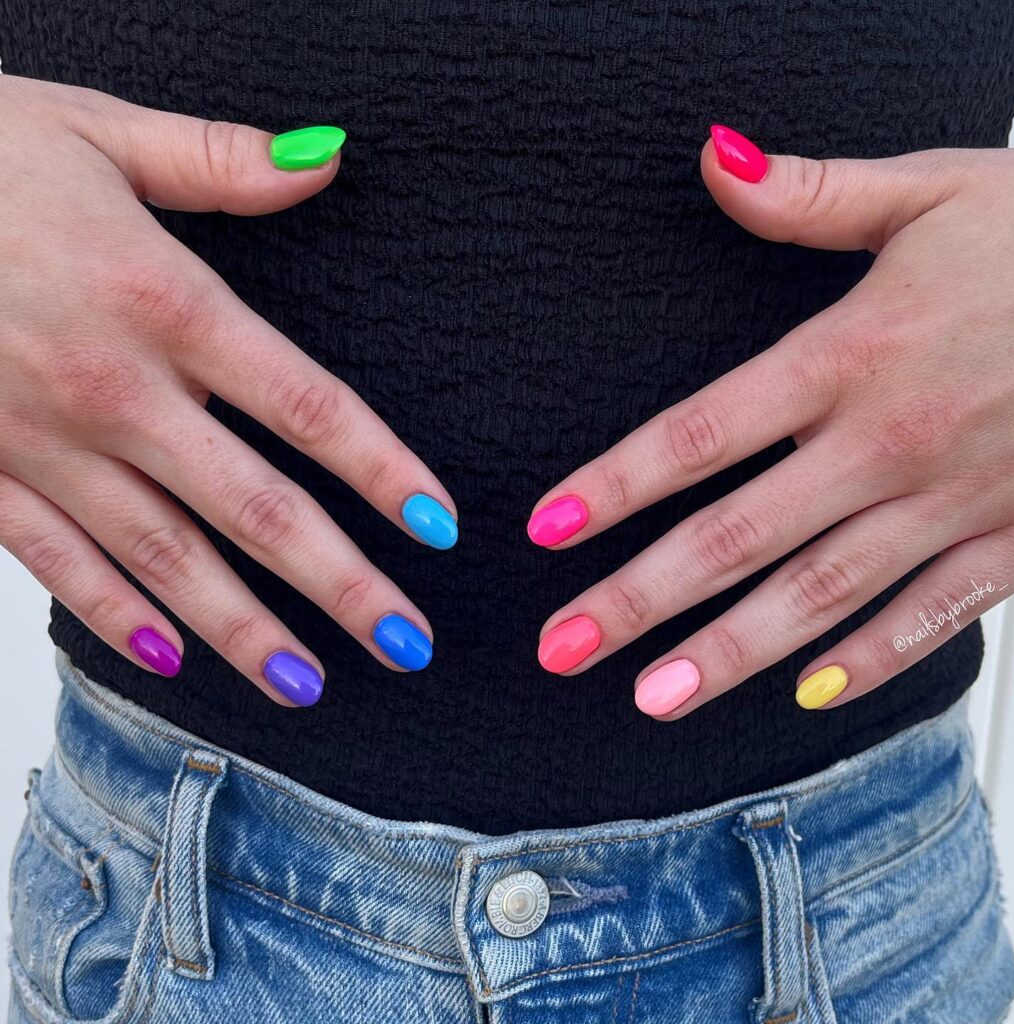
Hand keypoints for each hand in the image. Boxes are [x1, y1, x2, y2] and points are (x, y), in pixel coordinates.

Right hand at [0, 75, 456, 705]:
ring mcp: (44, 443)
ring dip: (245, 631)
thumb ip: (221, 161)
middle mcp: (115, 390)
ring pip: (166, 559)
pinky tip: (170, 664)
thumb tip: (329, 160)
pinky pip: (57, 564)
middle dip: (342, 585)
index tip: (439, 528)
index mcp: (162, 301)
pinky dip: (115, 618)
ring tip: (310, 687)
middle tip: (407, 645)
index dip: (382, 470)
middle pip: (256, 508)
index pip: (306, 405)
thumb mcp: (98, 133)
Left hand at [528, 125, 1013, 719]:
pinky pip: (934, 616)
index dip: (616, 482)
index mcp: (853, 354)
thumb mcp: (931, 192)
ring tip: (650, 698)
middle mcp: (891, 441)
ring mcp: (955, 500)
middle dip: (641, 597)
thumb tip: (714, 158)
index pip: (702, 432)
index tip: (548, 528)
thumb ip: (811, 196)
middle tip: (563, 647)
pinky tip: (807, 695)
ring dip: (729, 654)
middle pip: (738, 534)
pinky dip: (871, 659)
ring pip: (820, 595)